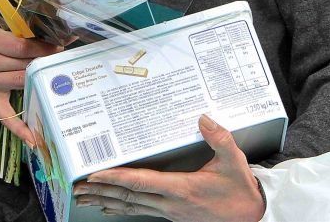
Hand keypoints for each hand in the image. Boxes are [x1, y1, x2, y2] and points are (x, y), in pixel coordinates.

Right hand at [0, 28, 59, 145]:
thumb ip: (18, 39)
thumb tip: (51, 43)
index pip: (21, 46)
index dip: (43, 48)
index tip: (58, 48)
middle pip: (23, 64)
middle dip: (43, 63)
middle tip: (59, 62)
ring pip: (20, 83)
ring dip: (39, 82)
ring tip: (54, 80)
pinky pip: (6, 117)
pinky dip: (19, 128)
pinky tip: (33, 139)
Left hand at [74, 115, 265, 221]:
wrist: (251, 218)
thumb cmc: (240, 191)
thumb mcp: (233, 162)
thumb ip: (219, 138)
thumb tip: (203, 118)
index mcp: (181, 189)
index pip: (140, 183)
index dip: (116, 178)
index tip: (95, 174)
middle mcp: (170, 204)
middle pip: (128, 197)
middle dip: (101, 191)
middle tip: (78, 187)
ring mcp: (170, 212)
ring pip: (131, 206)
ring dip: (107, 201)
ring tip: (85, 197)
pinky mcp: (173, 215)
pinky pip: (141, 211)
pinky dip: (122, 208)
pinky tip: (111, 207)